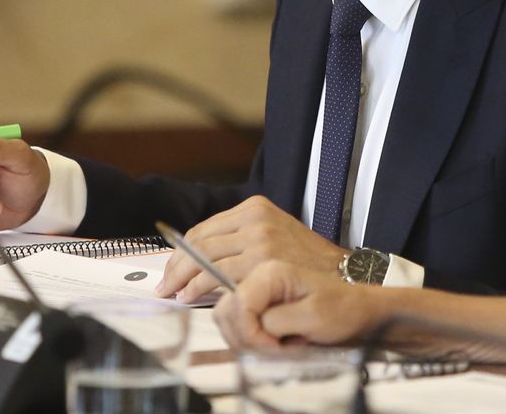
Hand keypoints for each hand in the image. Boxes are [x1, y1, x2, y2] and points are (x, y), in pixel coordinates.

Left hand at [156, 195, 346, 301]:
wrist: (340, 274)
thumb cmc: (307, 262)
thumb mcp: (275, 235)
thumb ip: (242, 240)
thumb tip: (200, 259)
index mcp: (255, 208)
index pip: (204, 229)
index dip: (181, 252)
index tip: (170, 269)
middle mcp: (255, 219)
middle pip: (199, 241)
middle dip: (176, 266)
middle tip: (165, 286)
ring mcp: (258, 238)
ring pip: (204, 258)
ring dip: (183, 279)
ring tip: (176, 294)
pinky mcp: (261, 260)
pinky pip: (217, 275)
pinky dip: (199, 287)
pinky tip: (193, 296)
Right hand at [215, 260, 377, 349]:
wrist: (358, 307)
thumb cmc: (343, 309)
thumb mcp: (314, 317)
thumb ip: (275, 321)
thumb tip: (249, 328)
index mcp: (271, 272)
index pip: (236, 307)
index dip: (250, 335)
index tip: (274, 348)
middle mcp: (258, 273)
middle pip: (224, 312)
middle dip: (244, 338)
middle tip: (275, 349)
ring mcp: (256, 285)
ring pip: (225, 318)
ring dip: (246, 339)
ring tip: (278, 343)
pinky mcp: (257, 297)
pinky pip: (235, 320)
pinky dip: (248, 336)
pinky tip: (273, 338)